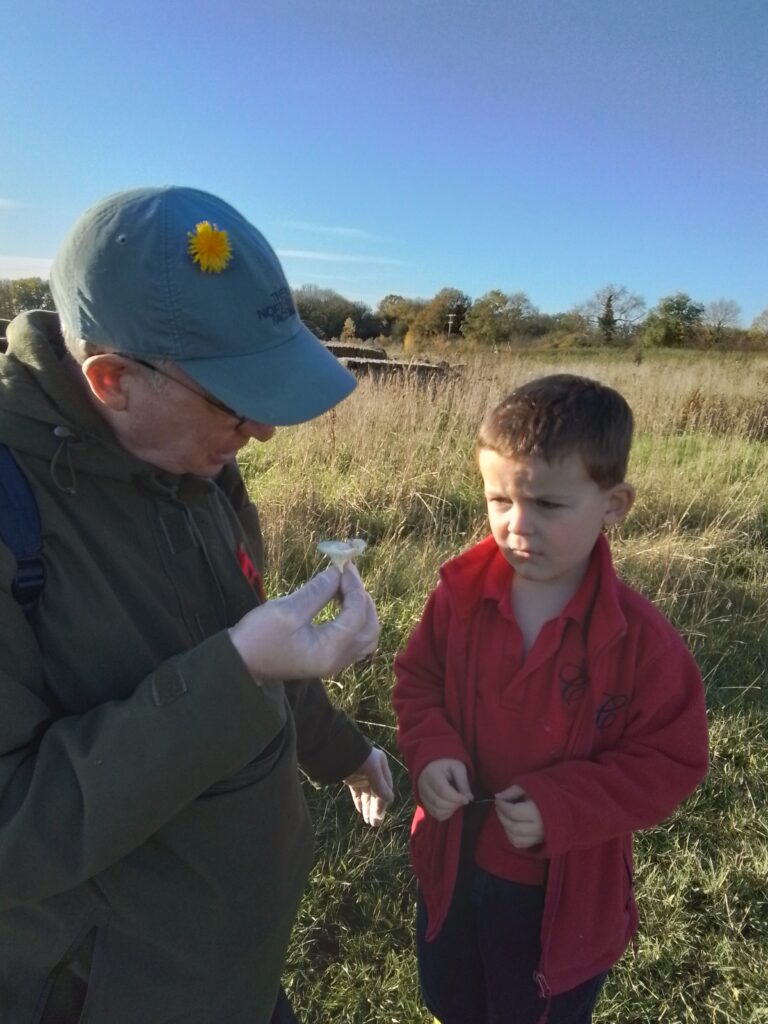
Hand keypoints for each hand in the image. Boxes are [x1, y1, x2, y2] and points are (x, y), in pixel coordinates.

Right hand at [229, 564, 378, 681]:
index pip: (357, 614)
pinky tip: (340, 604)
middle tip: (347, 576)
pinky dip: (355, 620)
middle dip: (363, 599)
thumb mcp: (287, 610)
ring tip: (345, 589)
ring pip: (365, 636)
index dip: (354, 586)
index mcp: (330, 650)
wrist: (240, 662)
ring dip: (362, 610)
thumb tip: (338, 571)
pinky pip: (355, 640)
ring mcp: (334, 662)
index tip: (343, 565)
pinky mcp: (327, 659)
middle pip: (370, 628)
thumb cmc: (259, 637)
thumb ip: (317, 591)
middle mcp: (338, 660)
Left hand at [344, 748, 394, 827]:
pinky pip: (357, 792)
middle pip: (376, 792)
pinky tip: (361, 811)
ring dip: (368, 807)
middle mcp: (373, 770)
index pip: (386, 787)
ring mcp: (362, 774)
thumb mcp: (373, 773)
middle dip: (375, 808)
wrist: (337, 750)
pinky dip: (359, 801)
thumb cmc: (359, 759)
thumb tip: (390, 800)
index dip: (383, 802)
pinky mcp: (351, 778)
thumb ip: (381, 787)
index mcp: (381, 765)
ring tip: (368, 821)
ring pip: (367, 794)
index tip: (380, 815)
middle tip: (374, 824)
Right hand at [417, 759, 471, 821]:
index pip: (443, 791)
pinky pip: (435, 815)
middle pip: (439, 802)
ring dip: (451, 810)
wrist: (433, 766)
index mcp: (432, 774)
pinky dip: (446, 814)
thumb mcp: (458, 767)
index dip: (456, 798)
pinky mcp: (424, 803)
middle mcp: (424, 786)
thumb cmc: (447, 765)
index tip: (467, 799)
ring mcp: (422, 796)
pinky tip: (451, 806)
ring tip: (457, 802)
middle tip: (463, 800)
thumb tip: (469, 797)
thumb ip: (463, 782)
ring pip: (437, 811)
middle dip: (455, 804)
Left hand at [494, 784, 543, 848]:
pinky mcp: (539, 842)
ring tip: (504, 815)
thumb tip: (497, 797)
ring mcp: (540, 837)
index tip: (498, 799)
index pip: (513, 812)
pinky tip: (510, 825)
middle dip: (502, 816)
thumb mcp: (529, 787)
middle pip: (513, 827)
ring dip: (505, 827)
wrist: (565, 805)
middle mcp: (540, 828)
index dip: (502, 806)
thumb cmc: (546, 793)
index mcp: (539, 812)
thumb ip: (512, 791)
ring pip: (515, 838)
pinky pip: (520, 844)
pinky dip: (511, 836)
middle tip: (499, 806)